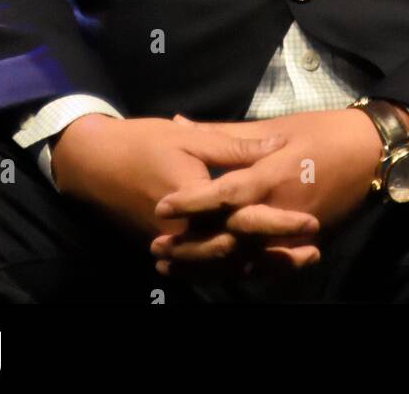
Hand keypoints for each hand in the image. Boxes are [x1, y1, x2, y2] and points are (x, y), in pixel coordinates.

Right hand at [49, 113, 319, 274]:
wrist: (95, 164)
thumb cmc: (144, 143)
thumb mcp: (191, 138)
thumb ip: (235, 147)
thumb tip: (276, 148)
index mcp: (196, 201)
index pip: (245, 218)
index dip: (279, 223)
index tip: (310, 221)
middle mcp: (187, 231)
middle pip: (239, 250)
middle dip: (277, 253)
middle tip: (313, 250)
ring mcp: (176, 244)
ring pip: (223, 265)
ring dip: (260, 266)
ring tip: (294, 263)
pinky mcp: (170, 247)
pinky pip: (204, 267)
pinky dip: (230, 269)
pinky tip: (253, 267)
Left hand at [150, 108, 382, 277]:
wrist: (372, 153)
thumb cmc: (322, 131)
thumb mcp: (275, 125)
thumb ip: (228, 133)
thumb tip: (183, 124)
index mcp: (274, 174)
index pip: (226, 194)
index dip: (193, 202)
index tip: (162, 206)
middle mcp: (282, 208)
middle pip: (230, 235)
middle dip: (193, 245)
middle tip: (157, 250)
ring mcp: (295, 230)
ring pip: (246, 255)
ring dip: (209, 263)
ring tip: (173, 268)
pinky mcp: (305, 241)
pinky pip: (268, 261)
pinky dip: (239, 268)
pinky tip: (214, 272)